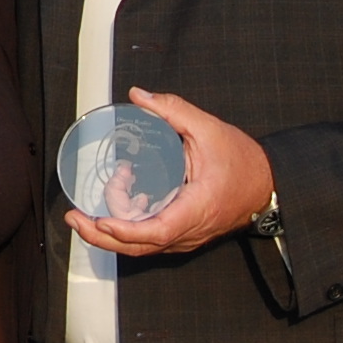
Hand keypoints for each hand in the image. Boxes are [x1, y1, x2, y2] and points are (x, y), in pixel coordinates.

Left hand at [63, 89, 274, 259]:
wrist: (267, 184)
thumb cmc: (243, 161)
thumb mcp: (208, 128)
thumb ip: (172, 110)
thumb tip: (138, 95)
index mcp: (197, 208)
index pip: (157, 230)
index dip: (126, 230)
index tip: (102, 221)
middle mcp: (190, 230)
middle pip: (142, 246)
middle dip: (103, 238)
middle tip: (75, 219)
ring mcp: (187, 236)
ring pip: (144, 247)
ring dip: (113, 234)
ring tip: (86, 211)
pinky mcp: (184, 233)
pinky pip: (152, 239)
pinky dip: (128, 230)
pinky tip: (113, 210)